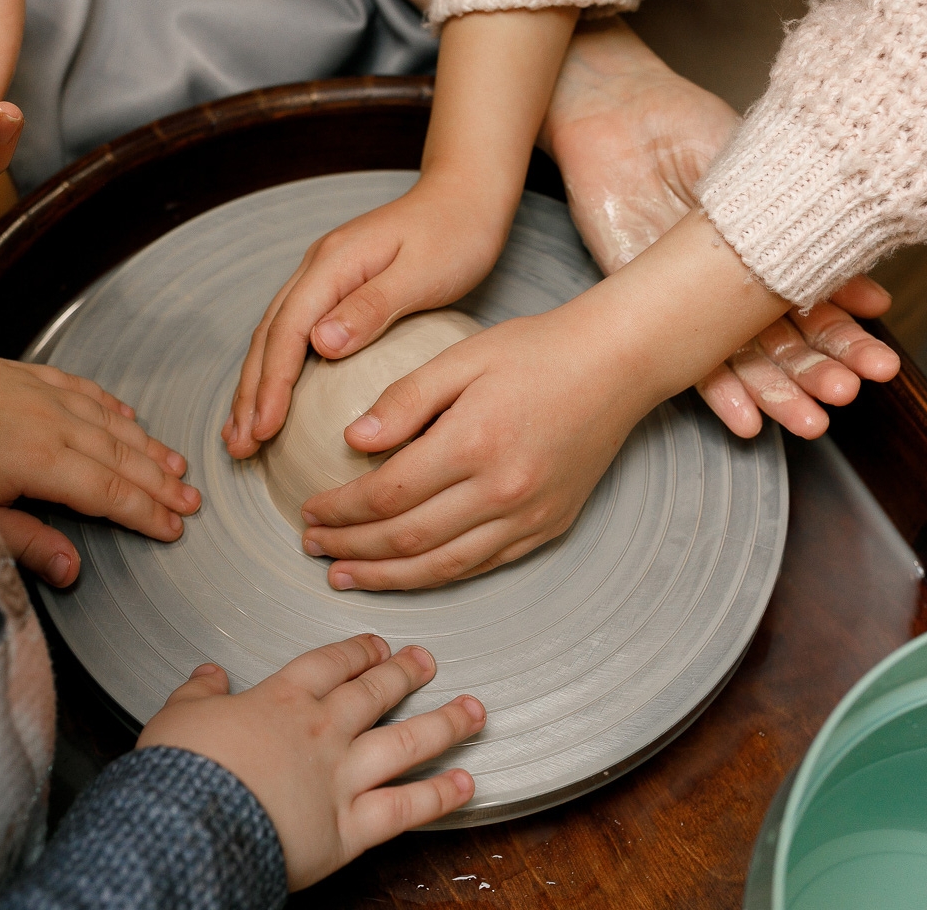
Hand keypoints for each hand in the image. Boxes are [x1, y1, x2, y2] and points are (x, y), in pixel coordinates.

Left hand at [0, 356, 200, 586]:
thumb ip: (27, 542)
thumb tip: (73, 571)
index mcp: (40, 462)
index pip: (110, 493)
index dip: (147, 512)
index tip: (174, 528)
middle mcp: (51, 423)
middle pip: (121, 458)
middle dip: (161, 482)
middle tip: (192, 501)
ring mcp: (41, 394)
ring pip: (110, 422)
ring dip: (147, 445)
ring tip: (176, 465)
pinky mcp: (25, 374)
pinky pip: (83, 389)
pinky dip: (111, 405)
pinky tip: (129, 417)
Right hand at [138, 635, 483, 889]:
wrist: (191, 823)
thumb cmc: (180, 772)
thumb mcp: (176, 716)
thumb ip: (197, 693)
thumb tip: (208, 674)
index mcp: (280, 701)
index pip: (329, 665)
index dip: (357, 651)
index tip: (376, 644)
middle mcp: (321, 732)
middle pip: (374, 693)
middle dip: (404, 674)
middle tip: (427, 661)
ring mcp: (342, 777)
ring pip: (406, 742)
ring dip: (445, 724)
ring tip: (474, 711)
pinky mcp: (350, 827)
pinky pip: (405, 808)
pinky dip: (440, 795)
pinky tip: (466, 782)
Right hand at [224, 177, 509, 457]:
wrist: (467, 193)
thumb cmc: (456, 233)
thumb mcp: (423, 272)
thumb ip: (372, 306)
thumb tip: (320, 342)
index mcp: (334, 264)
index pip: (289, 331)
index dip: (273, 385)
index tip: (265, 429)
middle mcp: (317, 267)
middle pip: (268, 337)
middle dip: (249, 394)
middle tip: (240, 446)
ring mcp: (321, 275)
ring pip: (273, 336)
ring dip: (254, 386)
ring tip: (241, 433)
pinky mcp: (334, 286)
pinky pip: (291, 332)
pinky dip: (274, 369)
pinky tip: (272, 397)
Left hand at [300, 303, 638, 590]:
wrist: (618, 363)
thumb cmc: (537, 350)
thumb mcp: (461, 357)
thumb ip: (405, 399)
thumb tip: (352, 440)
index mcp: (473, 443)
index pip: (387, 494)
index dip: (340, 510)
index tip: (307, 509)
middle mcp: (502, 490)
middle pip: (407, 539)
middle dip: (351, 548)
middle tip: (312, 546)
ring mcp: (528, 516)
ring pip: (442, 566)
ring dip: (386, 577)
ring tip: (344, 575)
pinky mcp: (547, 527)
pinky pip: (480, 566)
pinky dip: (434, 575)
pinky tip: (404, 573)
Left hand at [540, 19, 899, 436]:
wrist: (622, 119)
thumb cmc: (691, 130)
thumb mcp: (760, 172)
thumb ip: (799, 218)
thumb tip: (859, 266)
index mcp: (770, 253)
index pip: (817, 308)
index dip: (848, 335)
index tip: (883, 357)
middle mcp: (733, 285)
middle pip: (787, 343)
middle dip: (824, 371)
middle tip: (856, 390)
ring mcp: (693, 302)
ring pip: (745, 363)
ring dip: (781, 395)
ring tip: (815, 422)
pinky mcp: (647, 312)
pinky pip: (685, 364)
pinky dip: (719, 396)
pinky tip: (750, 424)